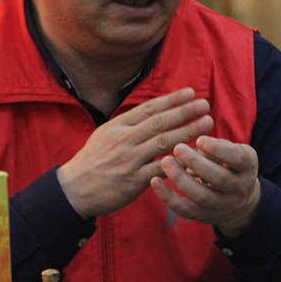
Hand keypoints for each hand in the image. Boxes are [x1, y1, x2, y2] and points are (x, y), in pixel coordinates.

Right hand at [58, 88, 213, 218]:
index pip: (149, 108)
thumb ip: (127, 124)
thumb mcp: (105, 134)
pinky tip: (195, 157)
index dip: (171, 100)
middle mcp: (124, 139)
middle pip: (159, 122)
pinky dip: (178, 163)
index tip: (190, 92)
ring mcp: (129, 160)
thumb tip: (151, 111)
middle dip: (184, 112)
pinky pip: (160, 170)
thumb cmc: (92, 161)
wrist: (74, 189)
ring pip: (163, 142)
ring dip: (187, 132)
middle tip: (205, 104)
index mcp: (118, 126)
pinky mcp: (133, 180)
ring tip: (206, 123)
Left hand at [150, 135, 261, 238]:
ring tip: (165, 162)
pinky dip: (168, 197)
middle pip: (219, 179)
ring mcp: (222, 205)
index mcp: (247, 166)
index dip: (218, 149)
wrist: (240, 201)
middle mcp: (239, 188)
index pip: (237, 158)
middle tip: (177, 148)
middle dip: (197, 163)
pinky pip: (185, 210)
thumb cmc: (230, 165)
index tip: (200, 139)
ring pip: (202, 196)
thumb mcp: (233, 151)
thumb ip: (217, 146)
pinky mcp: (204, 216)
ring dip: (181, 179)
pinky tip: (154, 181)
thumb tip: (194, 142)